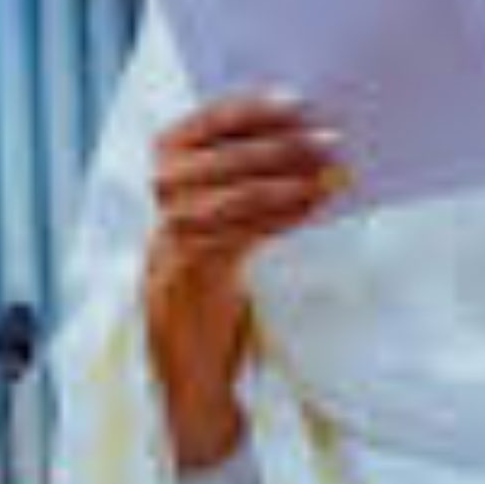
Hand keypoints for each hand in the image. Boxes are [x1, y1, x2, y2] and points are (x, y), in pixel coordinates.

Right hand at [143, 89, 345, 472]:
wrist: (189, 386)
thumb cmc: (217, 303)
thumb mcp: (230, 238)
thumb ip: (250, 195)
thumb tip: (316, 147)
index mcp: (161, 193)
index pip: (183, 133)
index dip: (232, 111)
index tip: (290, 97)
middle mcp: (152, 217)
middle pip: (197, 161)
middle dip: (266, 142)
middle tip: (328, 134)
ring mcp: (161, 253)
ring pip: (212, 199)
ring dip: (277, 179)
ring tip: (332, 170)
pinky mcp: (178, 288)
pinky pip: (225, 242)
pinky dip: (274, 219)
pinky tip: (313, 206)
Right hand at [149, 88, 346, 275]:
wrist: (189, 253)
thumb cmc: (220, 186)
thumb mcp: (222, 156)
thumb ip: (255, 135)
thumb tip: (313, 120)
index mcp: (171, 141)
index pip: (216, 117)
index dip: (258, 108)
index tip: (300, 100)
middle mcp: (168, 177)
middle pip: (235, 158)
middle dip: (288, 146)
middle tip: (333, 138)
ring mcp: (179, 216)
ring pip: (246, 197)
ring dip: (296, 185)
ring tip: (333, 175)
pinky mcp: (199, 248)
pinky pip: (253, 230)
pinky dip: (290, 215)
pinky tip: (318, 203)